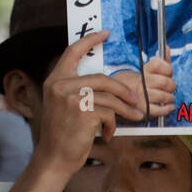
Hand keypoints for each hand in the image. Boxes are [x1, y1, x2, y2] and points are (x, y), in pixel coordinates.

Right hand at [34, 31, 143, 178]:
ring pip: (108, 97)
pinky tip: (109, 133)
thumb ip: (77, 89)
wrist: (54, 158)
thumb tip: (106, 83)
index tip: (105, 33)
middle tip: (137, 99)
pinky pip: (108, 113)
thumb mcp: (63, 104)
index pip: (72, 51)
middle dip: (123, 90)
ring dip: (125, 109)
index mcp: (55, 80)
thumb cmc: (62, 133)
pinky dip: (113, 124)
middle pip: (101, 78)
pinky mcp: (82, 112)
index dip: (90, 40)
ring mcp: (71, 97)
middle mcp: (61, 85)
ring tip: (134, 116)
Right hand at [114, 56, 175, 117]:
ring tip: (168, 97)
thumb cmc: (140, 82)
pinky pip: (159, 110)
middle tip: (170, 87)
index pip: (159, 64)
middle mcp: (142, 82)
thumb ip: (161, 60)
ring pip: (164, 96)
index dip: (168, 68)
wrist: (122, 96)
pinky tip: (169, 106)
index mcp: (144, 70)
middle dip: (172, 85)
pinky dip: (167, 108)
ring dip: (170, 97)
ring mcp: (142, 96)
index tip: (168, 72)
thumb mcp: (148, 69)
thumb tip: (167, 48)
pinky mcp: (143, 109)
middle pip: (165, 82)